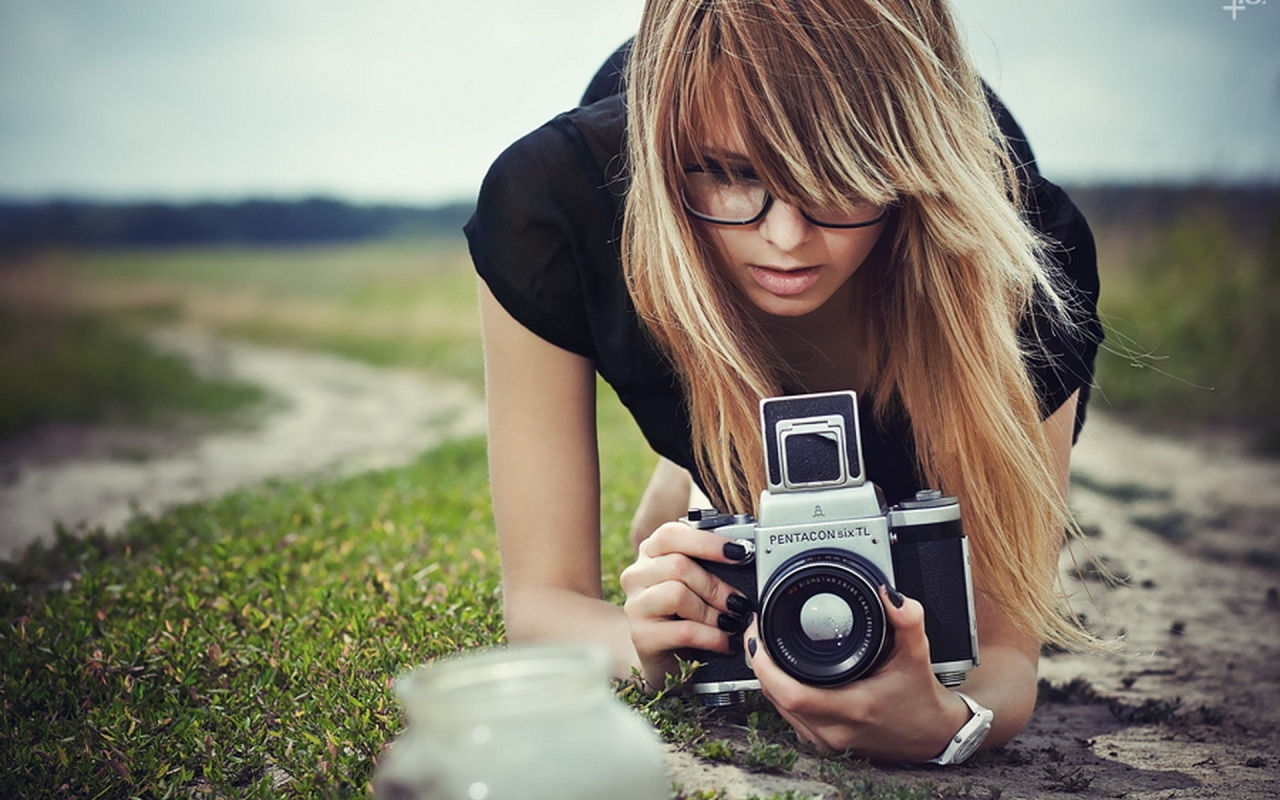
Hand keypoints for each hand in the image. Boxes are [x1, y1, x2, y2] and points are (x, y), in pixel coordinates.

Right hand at [620, 522, 755, 689]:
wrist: (662, 655)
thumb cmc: (683, 611)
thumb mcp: (693, 581)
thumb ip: (708, 563)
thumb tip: (744, 553)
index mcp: (650, 552)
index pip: (672, 534)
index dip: (708, 542)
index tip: (740, 553)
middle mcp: (636, 575)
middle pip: (678, 566)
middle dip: (716, 585)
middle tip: (739, 601)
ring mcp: (635, 606)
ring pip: (677, 595)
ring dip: (713, 612)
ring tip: (730, 623)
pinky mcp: (641, 636)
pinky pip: (684, 631)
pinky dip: (712, 636)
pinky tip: (725, 642)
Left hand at [744, 586, 972, 760]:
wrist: (930, 735)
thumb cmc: (920, 699)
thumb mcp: (917, 654)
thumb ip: (907, 621)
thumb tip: (889, 594)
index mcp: (853, 708)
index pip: (791, 694)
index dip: (766, 665)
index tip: (758, 635)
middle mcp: (834, 730)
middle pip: (775, 698)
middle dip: (761, 664)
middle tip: (757, 633)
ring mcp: (826, 740)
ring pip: (778, 708)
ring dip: (767, 678)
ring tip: (764, 647)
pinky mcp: (823, 743)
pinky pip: (788, 716)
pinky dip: (779, 692)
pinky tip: (780, 672)